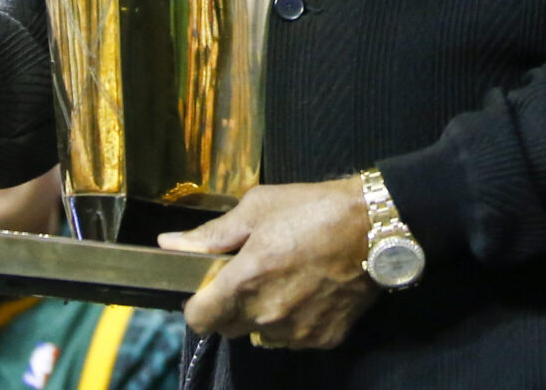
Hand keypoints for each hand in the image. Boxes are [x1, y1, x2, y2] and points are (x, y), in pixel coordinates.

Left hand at [159, 177, 377, 350]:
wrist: (375, 226)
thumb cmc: (313, 209)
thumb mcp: (257, 208)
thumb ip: (211, 234)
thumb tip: (170, 243)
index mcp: (245, 282)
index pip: (199, 319)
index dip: (197, 303)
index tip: (208, 287)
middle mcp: (267, 315)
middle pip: (228, 328)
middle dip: (229, 306)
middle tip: (248, 274)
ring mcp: (297, 331)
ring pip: (261, 335)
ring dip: (262, 315)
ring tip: (282, 280)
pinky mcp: (324, 338)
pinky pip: (293, 337)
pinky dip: (293, 321)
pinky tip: (307, 292)